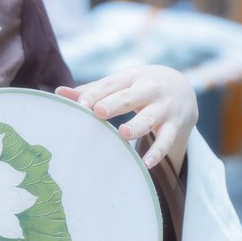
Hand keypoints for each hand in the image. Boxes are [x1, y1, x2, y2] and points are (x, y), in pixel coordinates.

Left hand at [56, 64, 198, 172]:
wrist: (183, 88)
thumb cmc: (139, 87)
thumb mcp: (121, 83)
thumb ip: (92, 89)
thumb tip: (58, 92)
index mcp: (131, 77)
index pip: (112, 84)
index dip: (96, 93)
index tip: (81, 104)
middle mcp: (149, 89)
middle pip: (131, 97)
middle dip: (116, 103)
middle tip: (99, 111)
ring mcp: (164, 108)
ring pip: (150, 118)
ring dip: (138, 126)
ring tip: (124, 133)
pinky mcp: (175, 125)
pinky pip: (167, 140)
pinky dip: (158, 152)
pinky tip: (146, 163)